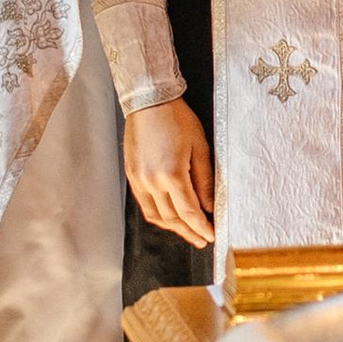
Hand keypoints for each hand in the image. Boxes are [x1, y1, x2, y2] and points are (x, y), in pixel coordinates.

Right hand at [125, 98, 214, 247]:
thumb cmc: (176, 119)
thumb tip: (209, 206)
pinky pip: (144, 204)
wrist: (149, 102)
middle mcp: (152, 181)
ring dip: (172, 228)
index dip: (201, 227)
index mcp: (172, 174)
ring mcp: (139, 180)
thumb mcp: (200, 147)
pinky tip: (168, 217)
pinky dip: (157, 215)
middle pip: (172, 218)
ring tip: (187, 232)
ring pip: (155, 215)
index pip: (189, 212)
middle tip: (202, 240)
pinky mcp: (131, 175)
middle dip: (189, 232)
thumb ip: (204, 181)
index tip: (211, 235)